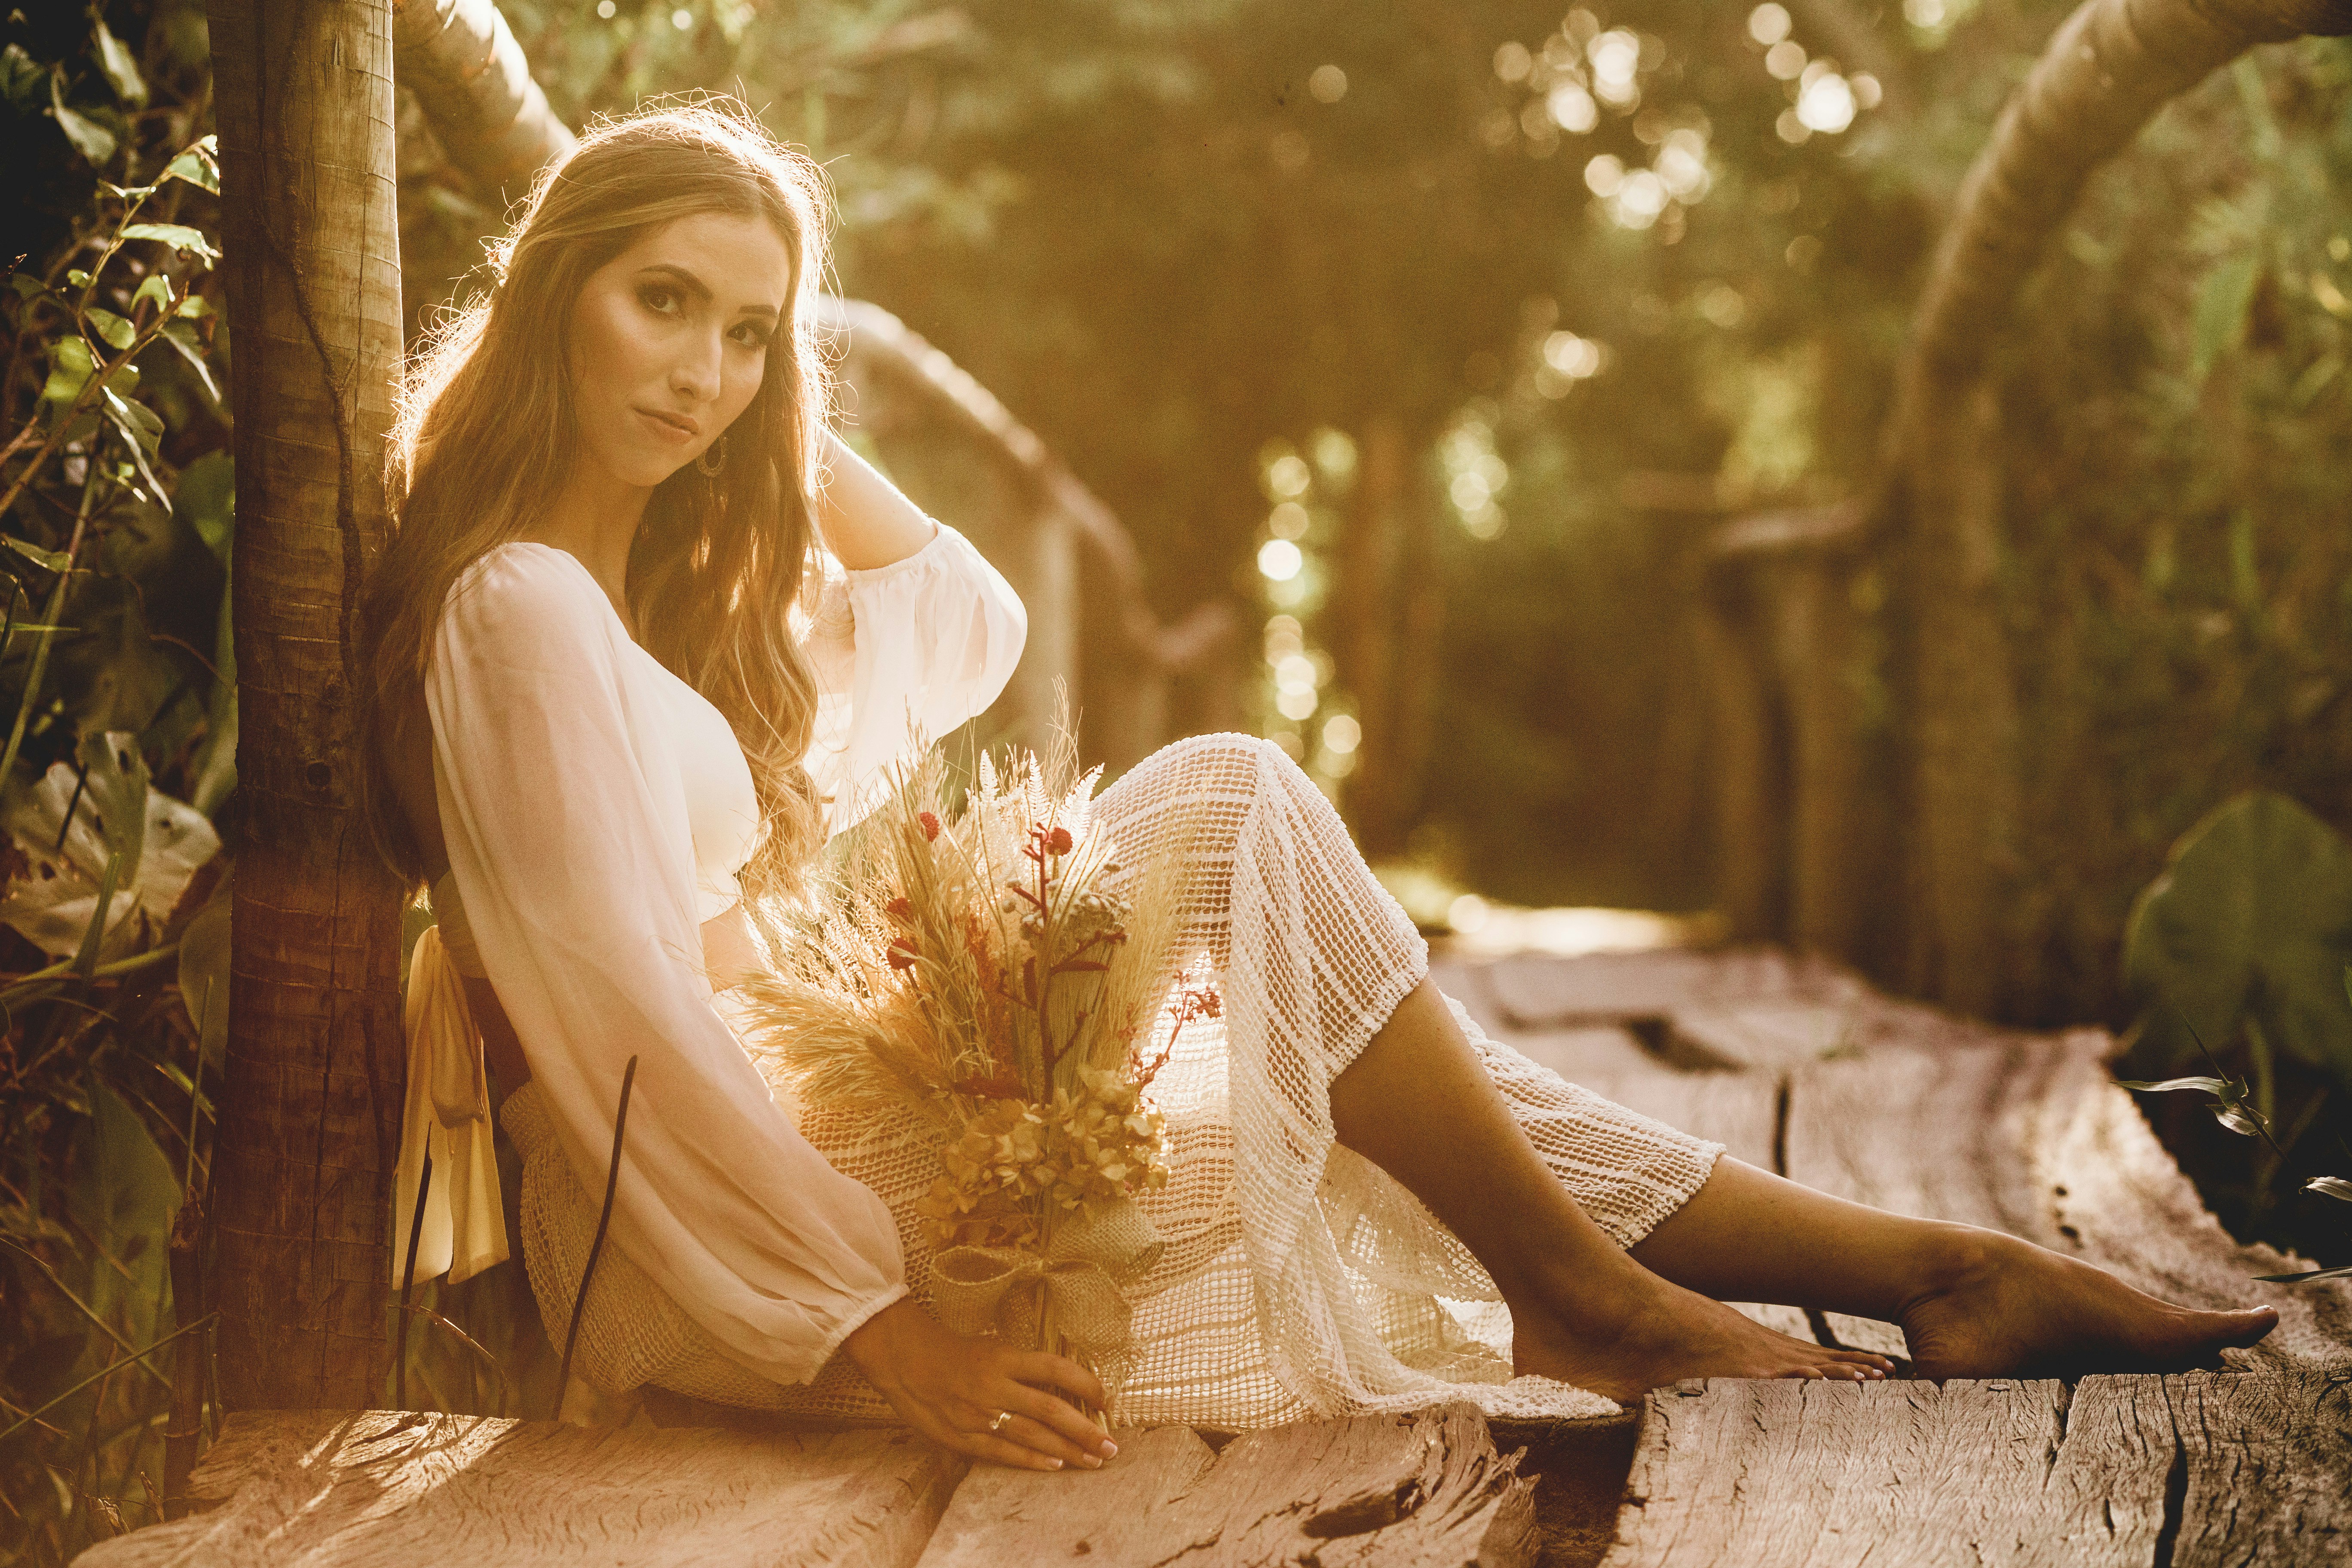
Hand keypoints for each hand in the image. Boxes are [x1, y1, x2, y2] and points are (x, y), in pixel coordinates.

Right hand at [842, 1298, 1117, 1471]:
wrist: (904, 1359)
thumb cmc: (952, 1350)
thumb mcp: (992, 1347)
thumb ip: (1022, 1366)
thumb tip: (1061, 1386)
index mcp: (1004, 1357)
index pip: (1056, 1370)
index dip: (1087, 1385)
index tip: (1107, 1400)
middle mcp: (995, 1385)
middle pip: (1052, 1410)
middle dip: (1086, 1431)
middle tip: (1112, 1446)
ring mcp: (980, 1414)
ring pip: (1033, 1436)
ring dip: (1068, 1450)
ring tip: (1093, 1461)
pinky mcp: (964, 1436)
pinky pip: (1004, 1453)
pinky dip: (1033, 1460)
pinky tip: (1056, 1465)